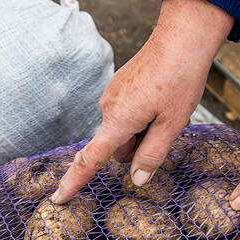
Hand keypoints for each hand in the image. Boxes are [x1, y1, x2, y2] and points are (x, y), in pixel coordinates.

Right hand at [52, 0, 233, 203]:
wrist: (181, 40)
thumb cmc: (180, 80)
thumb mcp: (172, 124)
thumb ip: (152, 154)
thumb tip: (137, 180)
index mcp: (119, 120)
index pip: (90, 159)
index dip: (74, 182)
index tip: (58, 199)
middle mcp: (108, 107)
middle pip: (117, 148)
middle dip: (138, 147)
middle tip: (167, 127)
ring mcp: (112, 95)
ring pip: (124, 131)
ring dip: (142, 131)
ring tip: (167, 110)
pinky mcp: (119, 87)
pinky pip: (126, 113)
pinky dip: (142, 116)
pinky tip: (161, 99)